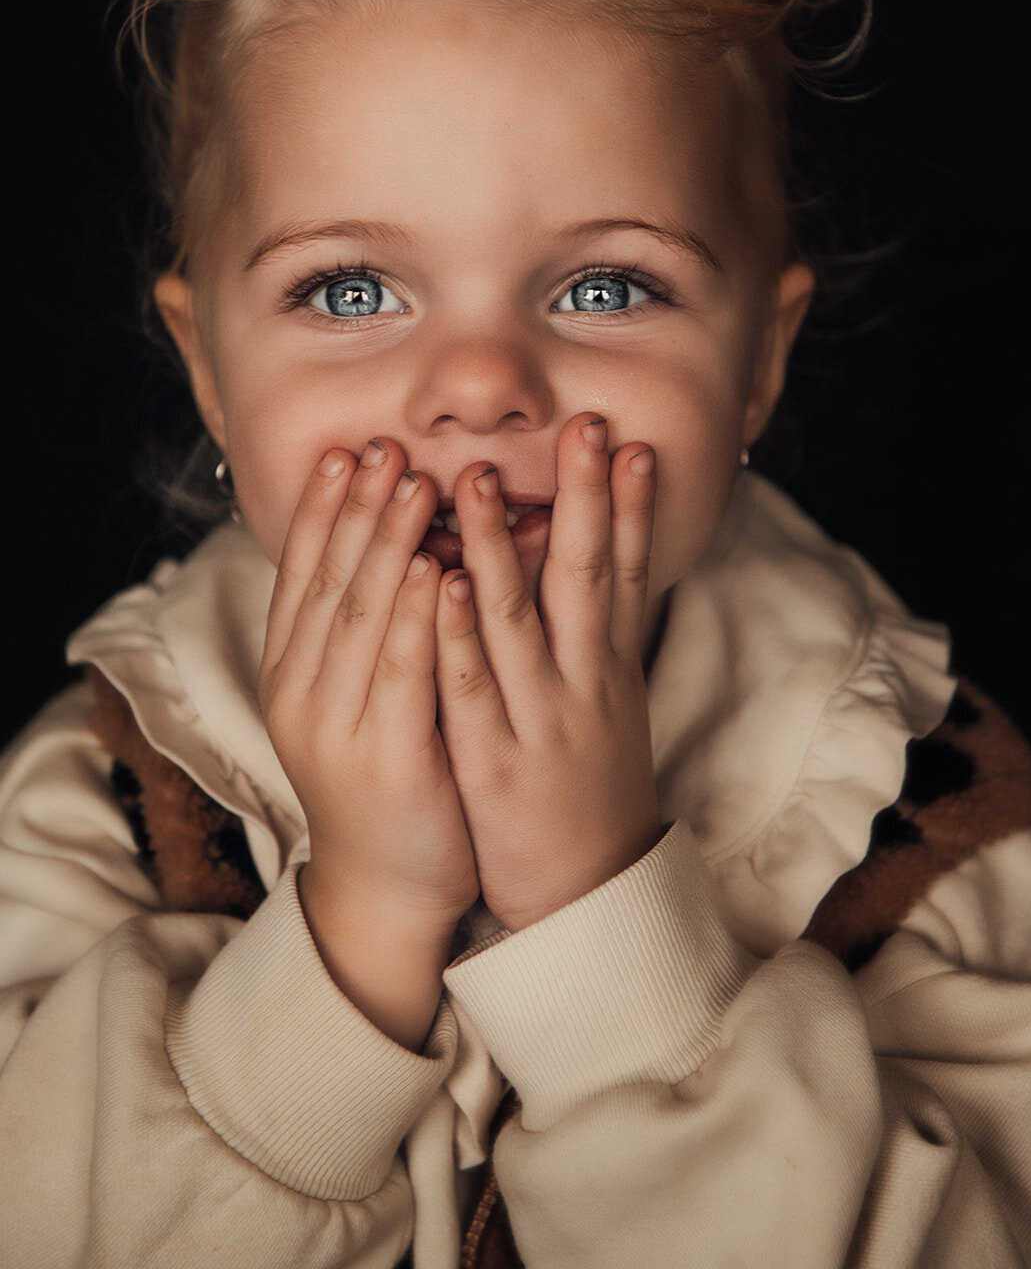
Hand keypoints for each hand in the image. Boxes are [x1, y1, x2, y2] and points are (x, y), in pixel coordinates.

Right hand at [258, 442, 479, 1041]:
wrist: (388, 885)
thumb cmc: (387, 775)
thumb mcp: (359, 695)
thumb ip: (366, 626)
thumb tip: (393, 544)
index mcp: (294, 674)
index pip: (303, 576)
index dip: (323, 511)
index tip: (345, 452)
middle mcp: (304, 694)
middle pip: (330, 582)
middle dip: (358, 509)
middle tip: (383, 446)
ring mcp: (339, 728)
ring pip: (360, 618)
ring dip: (386, 544)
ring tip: (412, 483)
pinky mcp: (387, 760)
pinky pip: (401, 676)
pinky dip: (415, 619)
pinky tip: (436, 571)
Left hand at [433, 413, 663, 931]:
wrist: (589, 894)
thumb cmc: (590, 788)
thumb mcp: (608, 706)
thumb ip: (596, 637)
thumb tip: (594, 563)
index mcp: (611, 669)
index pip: (628, 572)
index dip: (630, 507)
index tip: (631, 443)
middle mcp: (586, 685)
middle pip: (590, 578)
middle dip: (586, 500)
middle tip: (587, 429)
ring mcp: (542, 722)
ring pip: (520, 621)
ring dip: (498, 546)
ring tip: (476, 480)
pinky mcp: (497, 763)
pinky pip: (472, 688)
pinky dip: (459, 632)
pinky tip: (442, 582)